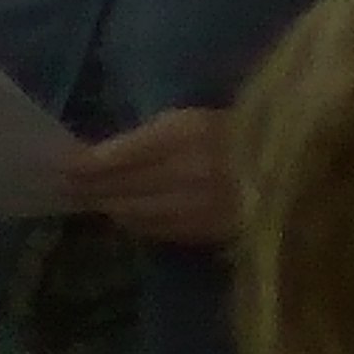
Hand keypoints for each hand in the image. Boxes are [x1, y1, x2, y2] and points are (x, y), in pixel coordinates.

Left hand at [62, 106, 237, 247]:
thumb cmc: (236, 134)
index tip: (59, 167)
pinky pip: (158, 230)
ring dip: (109, 207)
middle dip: (88, 189)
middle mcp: (187, 172)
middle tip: (62, 188)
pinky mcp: (208, 231)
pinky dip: (136, 221)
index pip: (118, 157)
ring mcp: (198, 205)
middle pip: (120, 188)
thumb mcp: (188, 122)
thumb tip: (97, 159)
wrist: (294, 169)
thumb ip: (144, 141)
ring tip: (90, 201)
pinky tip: (124, 214)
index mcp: (183, 135)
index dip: (85, 166)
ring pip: (135, 213)